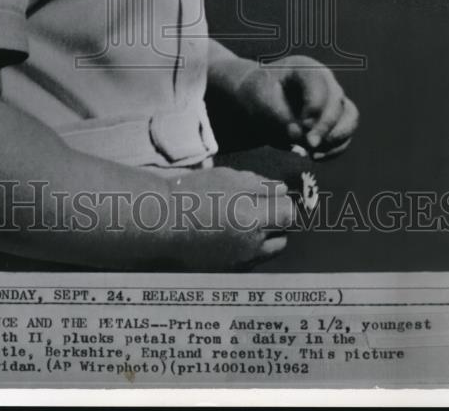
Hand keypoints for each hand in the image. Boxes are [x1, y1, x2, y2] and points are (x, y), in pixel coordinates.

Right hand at [170, 166, 293, 269]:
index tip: (273, 196)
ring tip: (247, 224)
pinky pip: (250, 262)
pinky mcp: (227, 271)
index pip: (288, 214)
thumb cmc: (192, 193)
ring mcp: (239, 262)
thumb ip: (259, 184)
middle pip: (283, 238)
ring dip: (266, 239)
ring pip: (268, 253)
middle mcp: (250, 245)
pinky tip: (232, 236)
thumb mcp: (227, 177)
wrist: (160, 221)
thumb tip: (281, 190)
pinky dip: (249, 250)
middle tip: (262, 210)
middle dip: (278, 223)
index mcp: (251, 218)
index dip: (283, 202)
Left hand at [233, 55, 358, 157]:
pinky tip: (315, 157)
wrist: (258, 102)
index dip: (314, 107)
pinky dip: (335, 148)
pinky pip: (345, 134)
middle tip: (308, 145)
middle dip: (325, 126)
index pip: (319, 84)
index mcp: (304, 68)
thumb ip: (280, 117)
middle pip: (337, 101)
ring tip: (313, 153)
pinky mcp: (335, 119)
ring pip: (350, 117)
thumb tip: (301, 136)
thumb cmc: (258, 96)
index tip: (300, 127)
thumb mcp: (261, 102)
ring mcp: (332, 99)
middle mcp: (324, 80)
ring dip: (336, 138)